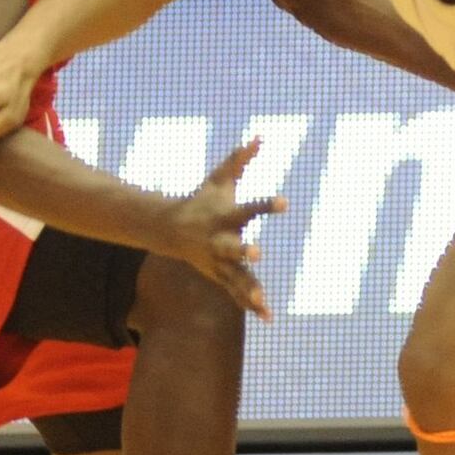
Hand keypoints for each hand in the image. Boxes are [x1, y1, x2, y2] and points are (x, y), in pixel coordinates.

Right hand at [165, 140, 286, 319]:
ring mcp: (218, 262)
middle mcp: (220, 241)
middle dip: (242, 252)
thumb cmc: (202, 200)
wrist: (170, 229)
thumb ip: (240, 159)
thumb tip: (260, 137)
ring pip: (234, 277)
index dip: (266, 205)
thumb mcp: (220, 178)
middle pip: (231, 248)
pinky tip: (268, 318)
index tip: (285, 202)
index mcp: (224, 217)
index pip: (249, 208)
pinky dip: (250, 306)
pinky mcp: (220, 276)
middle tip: (257, 253)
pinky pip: (236, 293)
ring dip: (248, 289)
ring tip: (264, 302)